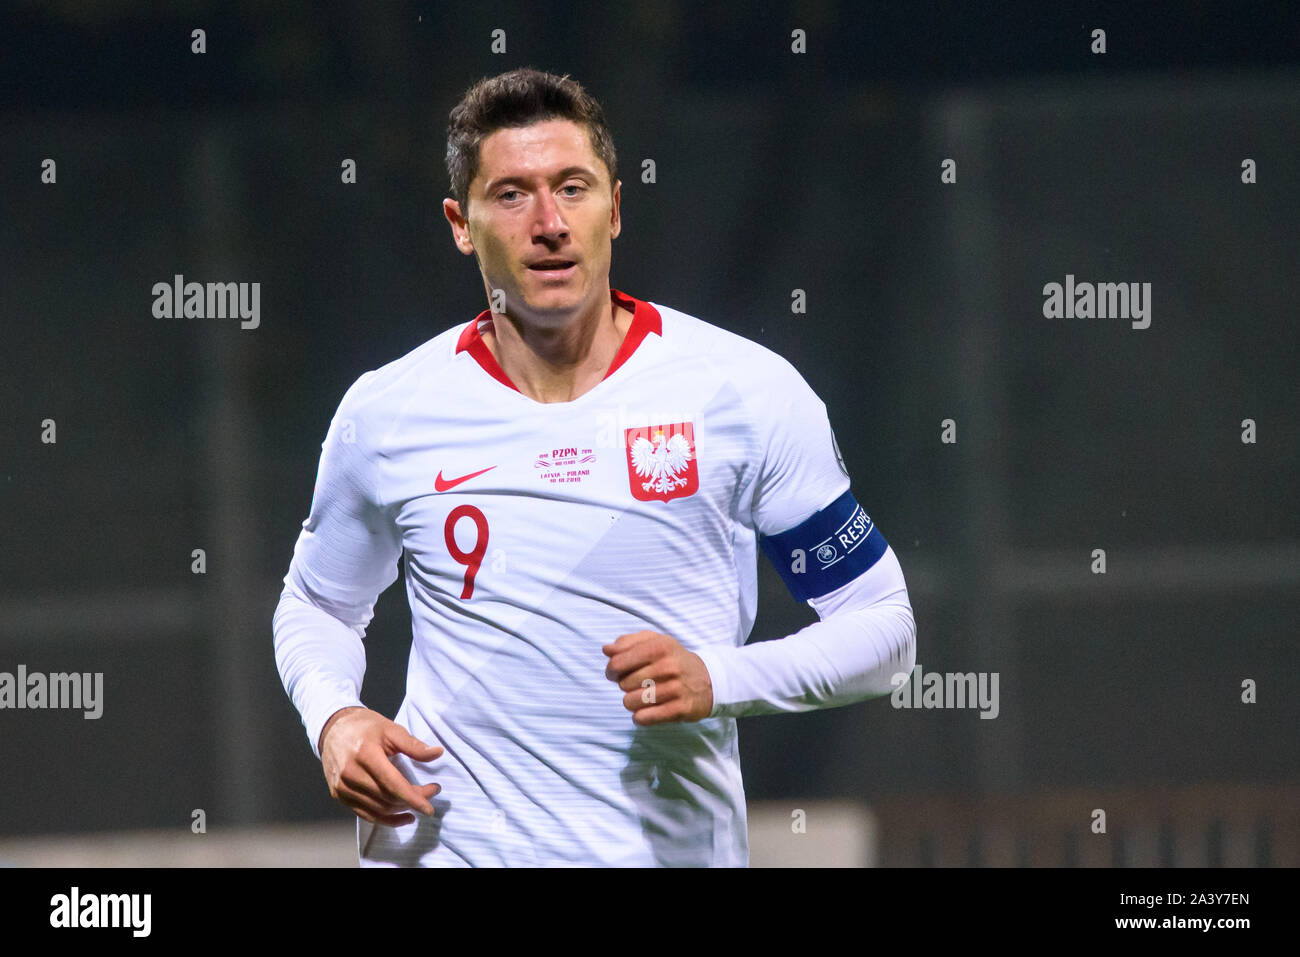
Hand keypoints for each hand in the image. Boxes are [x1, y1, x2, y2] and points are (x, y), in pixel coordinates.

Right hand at [318, 706, 443, 826]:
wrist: (333, 729)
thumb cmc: (365, 727)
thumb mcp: (391, 729)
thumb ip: (414, 745)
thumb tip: (437, 753)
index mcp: (365, 754)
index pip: (393, 784)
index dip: (414, 798)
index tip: (430, 806)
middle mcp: (350, 773)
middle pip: (388, 797)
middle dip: (413, 800)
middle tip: (431, 792)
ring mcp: (342, 787)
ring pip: (378, 809)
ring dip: (402, 810)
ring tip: (418, 802)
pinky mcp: (339, 795)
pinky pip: (365, 814)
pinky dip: (386, 819)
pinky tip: (403, 816)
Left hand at [602, 630, 713, 724]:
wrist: (708, 679)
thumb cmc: (673, 659)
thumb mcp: (654, 642)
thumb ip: (628, 642)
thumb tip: (606, 650)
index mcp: (659, 646)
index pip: (618, 662)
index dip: (611, 670)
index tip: (616, 673)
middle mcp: (668, 666)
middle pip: (623, 684)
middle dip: (625, 686)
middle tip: (637, 684)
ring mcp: (675, 689)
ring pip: (630, 703)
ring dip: (632, 702)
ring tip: (642, 697)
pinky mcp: (680, 709)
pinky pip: (644, 718)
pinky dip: (640, 717)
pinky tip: (647, 710)